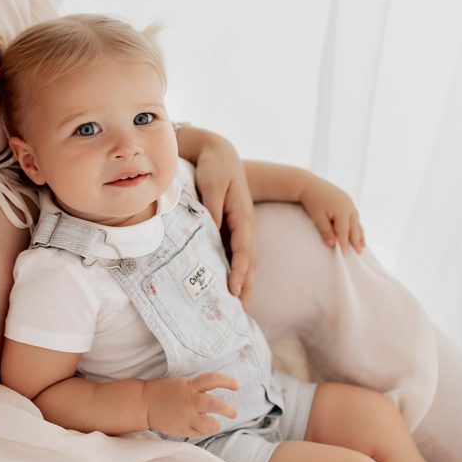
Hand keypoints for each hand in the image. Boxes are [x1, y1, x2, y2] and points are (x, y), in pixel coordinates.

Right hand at [142, 373, 238, 438]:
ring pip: (210, 424)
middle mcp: (190, 400)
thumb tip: (216, 391)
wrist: (144, 404)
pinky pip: (200, 433)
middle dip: (229, 409)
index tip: (237, 385)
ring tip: (215, 423)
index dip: (227, 381)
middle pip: (215, 404)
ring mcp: (187, 416)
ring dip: (216, 425)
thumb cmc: (165, 392)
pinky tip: (200, 427)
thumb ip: (198, 387)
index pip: (212, 379)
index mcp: (190, 386)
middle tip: (233, 413)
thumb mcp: (182, 384)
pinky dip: (203, 431)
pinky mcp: (182, 428)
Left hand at [193, 136, 256, 309]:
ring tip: (242, 305)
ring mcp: (243, 225)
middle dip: (247, 284)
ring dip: (246, 281)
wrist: (219, 152)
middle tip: (241, 309)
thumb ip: (212, 209)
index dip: (240, 270)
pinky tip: (236, 283)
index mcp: (242, 214)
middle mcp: (247, 223)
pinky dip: (240, 269)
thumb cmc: (214, 167)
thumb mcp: (210, 184)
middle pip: (250, 259)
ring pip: (248, 258)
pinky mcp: (235, 226)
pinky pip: (240, 252)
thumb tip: (213, 233)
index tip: (235, 289)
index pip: (243, 248)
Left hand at [298, 174, 365, 254]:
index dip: (345, 244)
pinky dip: (356, 223)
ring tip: (362, 244)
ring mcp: (349, 201)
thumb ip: (326, 231)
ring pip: (356, 220)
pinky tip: (357, 229)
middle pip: (354, 227)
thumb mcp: (317, 217)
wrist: (308, 184)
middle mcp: (348, 206)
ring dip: (359, 232)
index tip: (345, 255)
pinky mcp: (346, 199)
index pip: (344, 232)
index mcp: (341, 210)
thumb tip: (332, 244)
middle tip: (360, 252)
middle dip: (357, 240)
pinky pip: (354, 214)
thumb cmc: (311, 201)